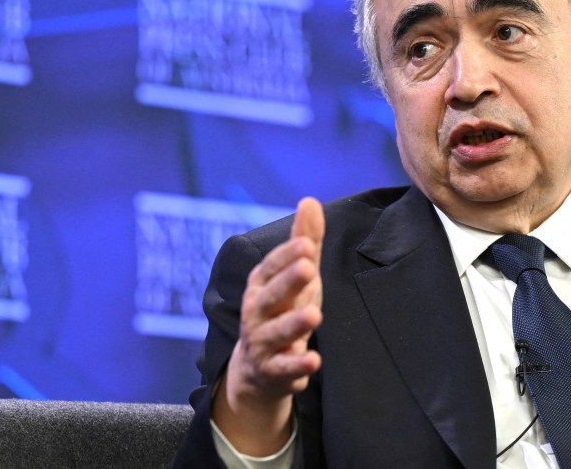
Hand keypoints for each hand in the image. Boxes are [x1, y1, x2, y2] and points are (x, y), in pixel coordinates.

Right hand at [214, 197, 324, 455]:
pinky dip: (297, 366)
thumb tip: (309, 200)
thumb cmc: (283, 310)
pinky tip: (313, 361)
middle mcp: (256, 312)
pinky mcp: (273, 371)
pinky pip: (283, 368)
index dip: (287, 256)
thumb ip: (305, 240)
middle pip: (270, 296)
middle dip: (288, 282)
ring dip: (293, 324)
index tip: (306, 244)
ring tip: (314, 315)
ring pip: (275, 333)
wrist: (258, 370)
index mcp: (261, 285)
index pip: (271, 267)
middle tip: (309, 268)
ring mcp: (262, 343)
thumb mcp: (296, 276)